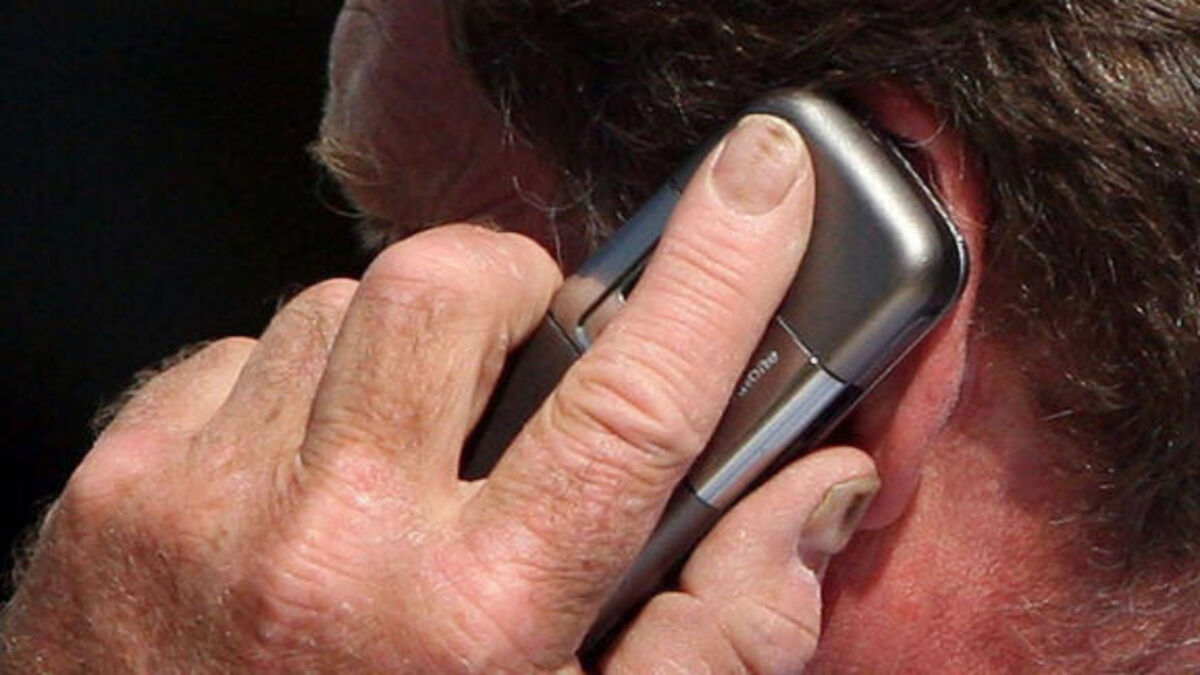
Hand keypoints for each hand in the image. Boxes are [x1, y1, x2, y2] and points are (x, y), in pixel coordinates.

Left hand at [2, 115, 876, 671]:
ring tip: (405, 459)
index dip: (720, 271)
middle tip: (524, 366)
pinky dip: (294, 395)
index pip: (634, 400)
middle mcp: (330, 551)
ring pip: (338, 307)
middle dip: (510, 295)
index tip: (761, 185)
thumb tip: (816, 492)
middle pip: (449, 288)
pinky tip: (304, 489)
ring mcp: (205, 508)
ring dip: (397, 357)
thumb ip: (722, 636)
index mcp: (476, 626)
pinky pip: (238, 356)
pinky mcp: (117, 493)